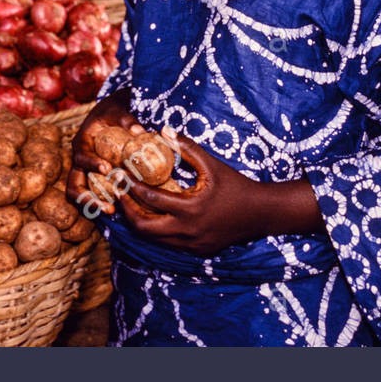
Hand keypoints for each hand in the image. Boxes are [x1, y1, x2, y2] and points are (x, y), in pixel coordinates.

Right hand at [65, 88, 137, 214]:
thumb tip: (140, 132)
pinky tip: (120, 207)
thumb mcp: (118, 111)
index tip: (107, 169)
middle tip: (108, 206)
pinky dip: (101, 201)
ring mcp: (84, 172)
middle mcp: (79, 160)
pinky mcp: (92, 178)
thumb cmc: (112, 112)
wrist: (107, 114)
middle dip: (87, 198)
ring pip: (80, 193)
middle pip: (73, 185)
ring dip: (93, 205)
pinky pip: (92, 194)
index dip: (91, 164)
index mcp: (82, 142)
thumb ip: (128, 121)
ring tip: (112, 211)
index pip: (81, 156)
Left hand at [119, 136, 325, 256]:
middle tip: (119, 194)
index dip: (131, 187)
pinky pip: (168, 243)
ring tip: (130, 203)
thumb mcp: (212, 164)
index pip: (150, 199)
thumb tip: (162, 130)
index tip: (119, 175)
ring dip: (140, 221)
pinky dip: (156, 230)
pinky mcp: (197, 251)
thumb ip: (187, 148)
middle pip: (143, 227)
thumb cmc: (236, 185)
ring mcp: (192, 245)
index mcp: (191, 209)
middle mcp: (188, 232)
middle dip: (127, 210)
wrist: (261, 214)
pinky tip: (152, 214)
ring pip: (154, 238)